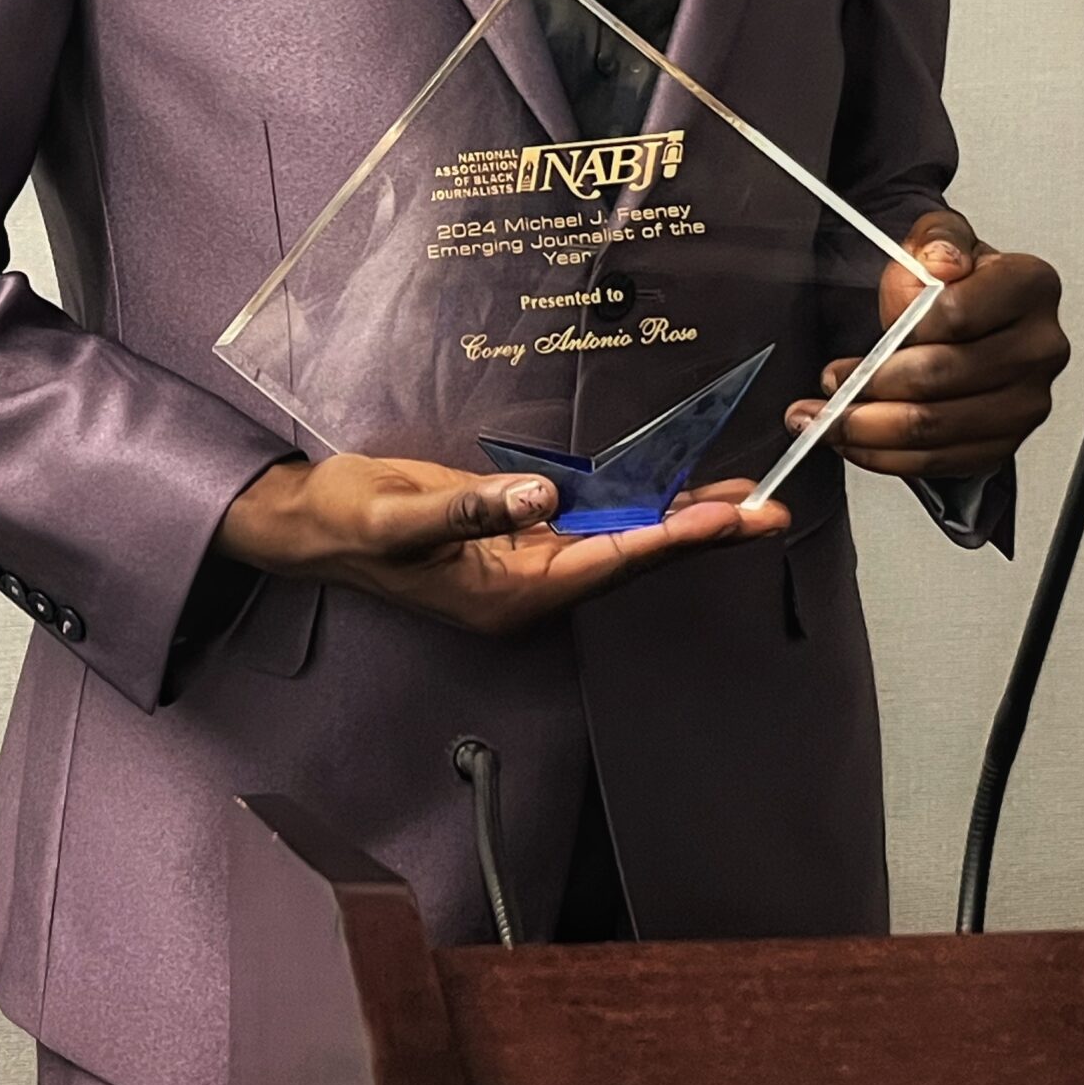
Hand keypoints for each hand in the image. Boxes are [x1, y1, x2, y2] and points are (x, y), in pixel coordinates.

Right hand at [215, 453, 789, 635]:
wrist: (311, 525)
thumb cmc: (350, 519)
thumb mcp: (399, 514)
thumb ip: (469, 510)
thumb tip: (540, 496)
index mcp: (510, 592)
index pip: (610, 560)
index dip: (672, 536)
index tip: (727, 516)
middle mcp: (530, 587)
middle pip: (634, 557)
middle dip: (702, 535)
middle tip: (772, 512)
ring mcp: (527, 566)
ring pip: (623, 543)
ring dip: (681, 522)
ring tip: (747, 500)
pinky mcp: (519, 540)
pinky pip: (595, 528)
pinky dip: (640, 510)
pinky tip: (675, 492)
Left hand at [786, 210, 1066, 480]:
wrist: (968, 316)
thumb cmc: (956, 280)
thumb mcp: (938, 237)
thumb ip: (935, 240)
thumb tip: (941, 263)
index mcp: (1029, 286)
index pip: (957, 314)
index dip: (903, 329)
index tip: (871, 337)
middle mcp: (1039, 347)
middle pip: (942, 376)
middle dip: (872, 384)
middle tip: (831, 383)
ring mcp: (1026, 401)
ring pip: (935, 426)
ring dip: (868, 428)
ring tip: (829, 417)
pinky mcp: (1005, 442)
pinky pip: (939, 462)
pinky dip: (887, 457)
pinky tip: (856, 440)